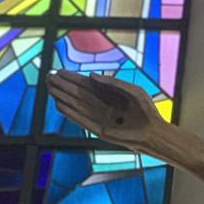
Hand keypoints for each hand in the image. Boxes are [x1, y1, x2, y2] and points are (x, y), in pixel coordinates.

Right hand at [46, 71, 163, 148]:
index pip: (86, 85)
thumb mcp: (130, 90)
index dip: (73, 78)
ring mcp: (100, 119)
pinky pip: (82, 121)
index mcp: (109, 95)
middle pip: (78, 94)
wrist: (154, 131)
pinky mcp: (100, 131)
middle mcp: (102, 106)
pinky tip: (59, 105)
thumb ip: (111, 82)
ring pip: (77, 106)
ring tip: (49, 89)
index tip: (59, 71)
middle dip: (64, 86)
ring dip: (63, 98)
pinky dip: (70, 114)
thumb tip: (90, 75)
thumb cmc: (146, 110)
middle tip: (48, 78)